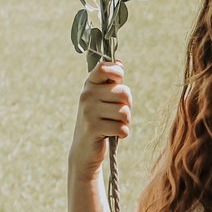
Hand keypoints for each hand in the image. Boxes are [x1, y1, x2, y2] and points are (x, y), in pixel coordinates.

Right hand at [69, 58, 130, 177]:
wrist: (84, 149)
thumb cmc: (99, 120)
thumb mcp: (102, 99)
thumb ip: (110, 82)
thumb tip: (119, 62)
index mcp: (89, 84)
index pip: (105, 67)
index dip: (117, 73)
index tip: (117, 82)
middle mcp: (87, 95)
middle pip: (124, 93)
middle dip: (127, 106)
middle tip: (116, 114)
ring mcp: (88, 111)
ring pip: (125, 112)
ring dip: (125, 122)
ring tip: (113, 124)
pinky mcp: (93, 127)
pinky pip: (122, 127)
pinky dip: (122, 133)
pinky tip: (112, 134)